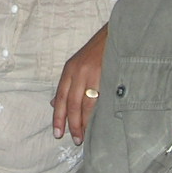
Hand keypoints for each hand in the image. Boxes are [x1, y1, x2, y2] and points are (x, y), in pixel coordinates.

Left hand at [51, 25, 107, 144]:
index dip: (58, 117)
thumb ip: (67, 85)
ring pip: (86, 103)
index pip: (60, 97)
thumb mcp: (77, 65)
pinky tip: (99, 122)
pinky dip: (99, 112)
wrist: (118, 33)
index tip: (57, 133)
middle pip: (71, 103)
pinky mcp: (108, 74)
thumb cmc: (98, 51)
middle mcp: (79, 71)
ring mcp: (94, 73)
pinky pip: (102, 98)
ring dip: (85, 122)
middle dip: (72, 123)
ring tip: (85, 136)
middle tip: (75, 139)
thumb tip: (53, 104)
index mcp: (70, 70)